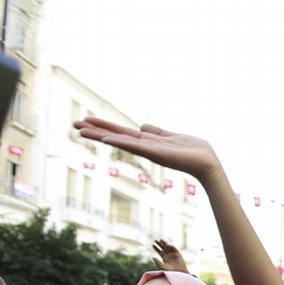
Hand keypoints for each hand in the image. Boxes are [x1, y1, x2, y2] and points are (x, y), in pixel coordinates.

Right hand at [74, 117, 222, 182]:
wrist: (207, 163)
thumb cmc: (194, 151)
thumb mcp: (172, 136)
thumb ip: (157, 132)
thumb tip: (143, 126)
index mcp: (149, 141)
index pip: (122, 132)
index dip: (105, 127)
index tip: (87, 121)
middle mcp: (145, 146)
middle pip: (116, 135)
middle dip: (96, 130)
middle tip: (73, 124)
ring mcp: (149, 150)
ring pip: (120, 141)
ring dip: (101, 135)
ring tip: (81, 130)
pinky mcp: (156, 153)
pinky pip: (135, 146)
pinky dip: (121, 142)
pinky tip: (107, 139)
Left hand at [152, 239, 189, 273]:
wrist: (179, 272)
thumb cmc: (170, 271)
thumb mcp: (162, 267)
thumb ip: (157, 262)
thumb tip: (153, 257)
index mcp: (164, 258)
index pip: (160, 251)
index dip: (156, 248)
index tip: (153, 245)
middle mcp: (169, 255)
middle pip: (163, 248)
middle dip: (159, 244)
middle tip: (155, 240)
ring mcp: (173, 254)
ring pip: (168, 247)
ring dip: (164, 243)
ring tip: (160, 240)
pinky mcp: (178, 254)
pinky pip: (174, 249)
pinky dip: (171, 247)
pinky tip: (168, 245)